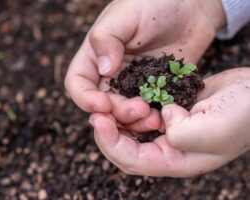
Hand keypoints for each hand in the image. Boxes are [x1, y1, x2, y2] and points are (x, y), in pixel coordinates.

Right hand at [64, 0, 224, 128]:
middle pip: (103, 105)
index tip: (103, 105)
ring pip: (124, 113)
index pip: (78, 84)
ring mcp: (133, 84)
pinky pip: (149, 110)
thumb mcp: (126, 14)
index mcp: (95, 56)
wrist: (191, 6)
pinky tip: (164, 117)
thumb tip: (103, 70)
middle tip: (139, 110)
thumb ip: (107, 39)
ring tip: (154, 118)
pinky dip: (153, 118)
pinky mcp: (154, 90)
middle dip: (117, 113)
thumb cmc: (155, 3)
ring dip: (135, 121)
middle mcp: (111, 74)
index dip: (85, 99)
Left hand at [90, 68, 249, 176]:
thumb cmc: (242, 116)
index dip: (111, 143)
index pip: (132, 160)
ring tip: (108, 105)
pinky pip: (143, 115)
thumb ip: (180, 133)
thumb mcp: (211, 130)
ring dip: (118, 120)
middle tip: (96, 113)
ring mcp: (169, 131)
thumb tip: (162, 118)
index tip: (99, 121)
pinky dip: (131, 108)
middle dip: (108, 133)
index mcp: (176, 161)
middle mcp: (169, 150)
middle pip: (126, 148)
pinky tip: (126, 97)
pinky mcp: (171, 113)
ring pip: (132, 132)